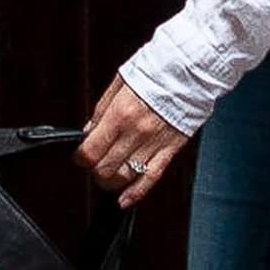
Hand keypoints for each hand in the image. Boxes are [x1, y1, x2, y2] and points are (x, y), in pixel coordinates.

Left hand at [75, 74, 191, 208]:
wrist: (190, 69)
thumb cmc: (157, 70)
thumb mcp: (120, 82)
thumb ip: (101, 110)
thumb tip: (88, 131)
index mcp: (120, 114)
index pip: (91, 151)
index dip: (80, 158)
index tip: (79, 156)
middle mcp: (136, 132)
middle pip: (105, 168)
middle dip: (94, 171)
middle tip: (93, 165)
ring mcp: (154, 143)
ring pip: (125, 177)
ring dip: (111, 182)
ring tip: (107, 177)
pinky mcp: (170, 149)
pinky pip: (151, 178)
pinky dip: (136, 193)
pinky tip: (124, 200)